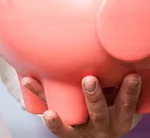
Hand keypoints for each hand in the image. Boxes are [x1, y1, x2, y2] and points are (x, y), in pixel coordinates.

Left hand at [22, 74, 141, 136]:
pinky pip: (57, 126)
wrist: (96, 133)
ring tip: (58, 100)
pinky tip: (46, 109)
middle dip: (94, 97)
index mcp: (119, 119)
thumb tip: (112, 48)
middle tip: (89, 79)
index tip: (132, 76)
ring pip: (76, 119)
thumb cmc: (109, 106)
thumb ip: (114, 79)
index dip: (130, 91)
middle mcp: (103, 127)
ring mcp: (84, 130)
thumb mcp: (117, 98)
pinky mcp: (67, 131)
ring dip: (66, 107)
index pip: (126, 106)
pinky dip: (51, 118)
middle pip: (99, 114)